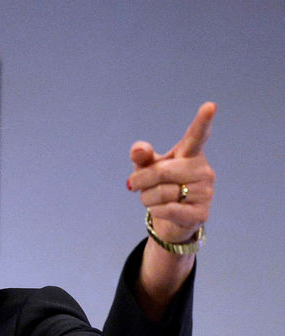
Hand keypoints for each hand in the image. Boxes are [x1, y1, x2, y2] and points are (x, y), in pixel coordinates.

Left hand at [127, 102, 215, 243]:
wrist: (168, 221)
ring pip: (162, 193)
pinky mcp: (201, 214)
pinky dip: (155, 211)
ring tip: (153, 199)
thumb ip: (141, 156)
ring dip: (147, 198)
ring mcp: (205, 192)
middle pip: (162, 171)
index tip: (210, 105)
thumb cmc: (158, 187)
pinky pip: (168, 210)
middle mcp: (203, 170)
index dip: (202, 121)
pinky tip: (159, 210)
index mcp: (190, 154)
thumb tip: (139, 150)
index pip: (196, 136)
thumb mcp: (145, 168)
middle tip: (134, 185)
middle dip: (141, 180)